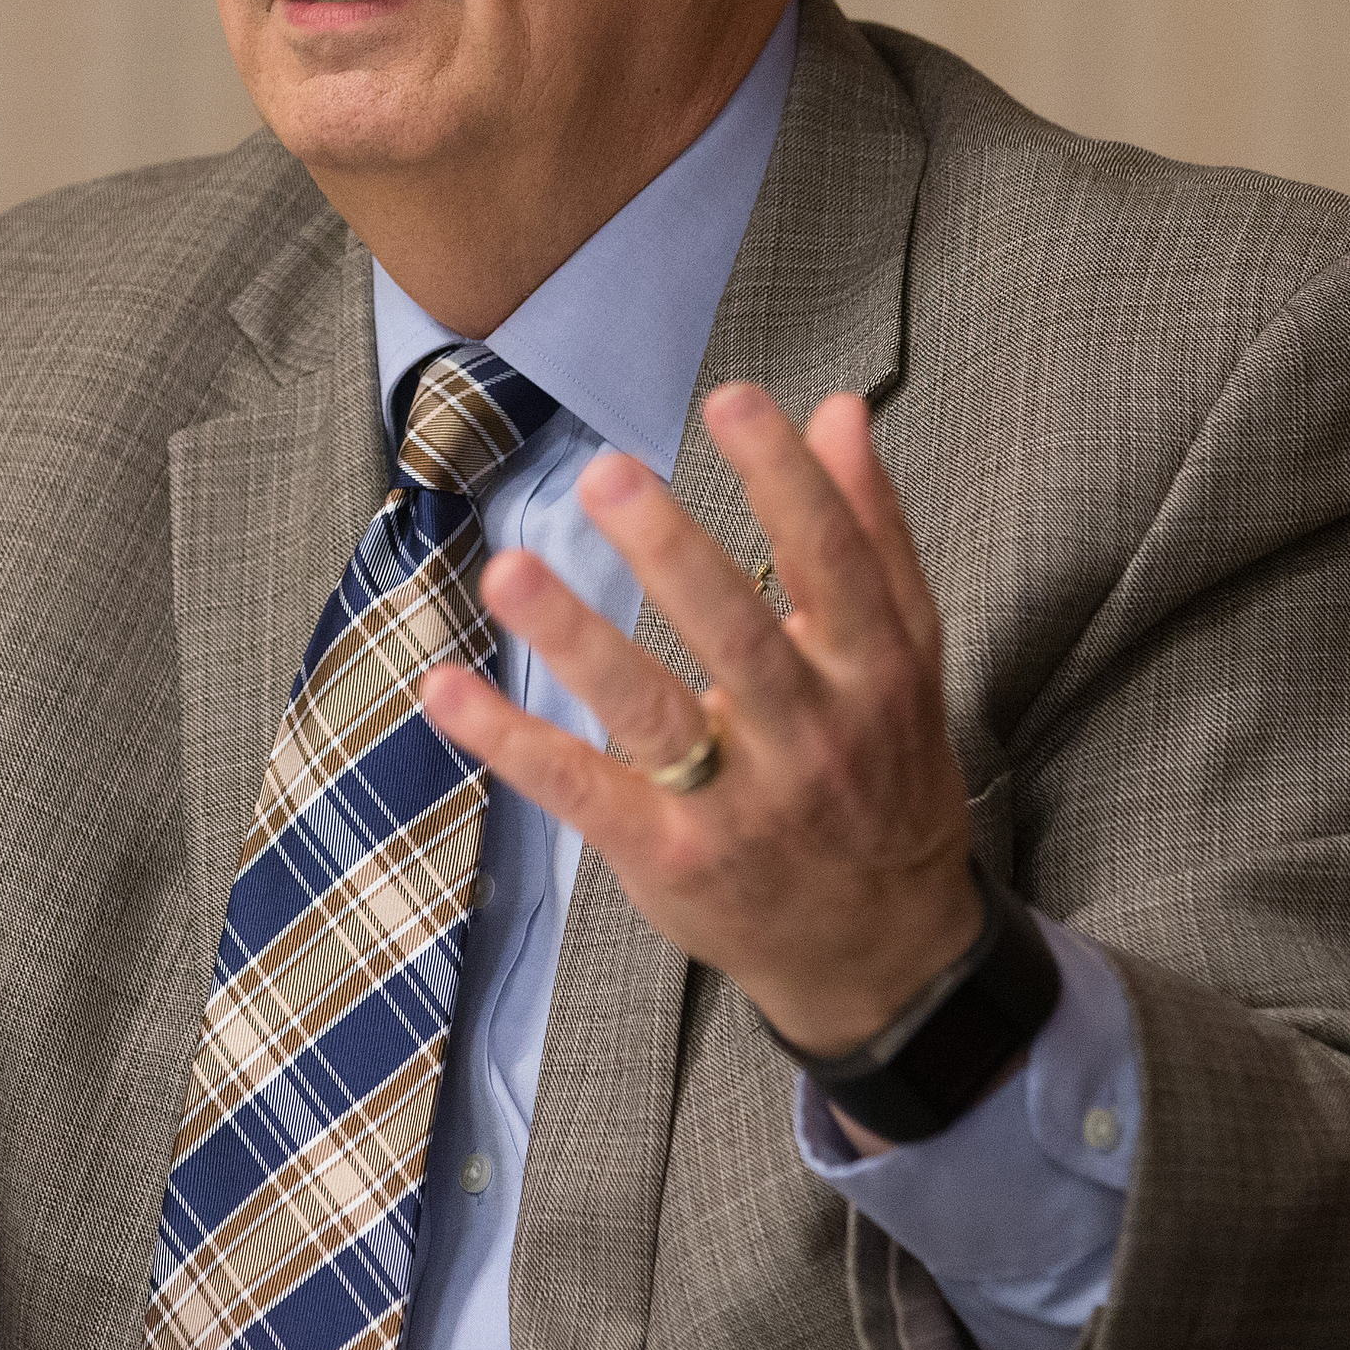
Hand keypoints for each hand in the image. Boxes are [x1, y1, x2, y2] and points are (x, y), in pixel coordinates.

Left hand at [418, 385, 979, 1118]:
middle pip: (737, 634)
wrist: (886, 950)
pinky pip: (582, 790)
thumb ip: (870, 531)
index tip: (731, 399)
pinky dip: (510, 742)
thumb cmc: (884, 774)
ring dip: (575, 640)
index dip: (785, 479)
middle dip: (671, 554)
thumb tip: (840, 411)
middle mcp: (810, 737)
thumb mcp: (903, 656)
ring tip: (509, 568)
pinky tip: (446, 687)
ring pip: (652, 713)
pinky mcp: (669, 857)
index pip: (833, 562)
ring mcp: (737, 804)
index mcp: (874, 673)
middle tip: (608, 473)